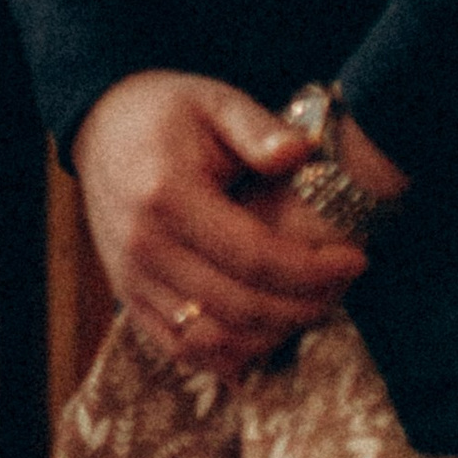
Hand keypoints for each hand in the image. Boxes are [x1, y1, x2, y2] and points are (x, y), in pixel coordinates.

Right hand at [72, 69, 365, 376]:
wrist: (101, 126)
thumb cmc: (167, 112)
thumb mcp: (215, 101)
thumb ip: (259, 129)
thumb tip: (300, 154)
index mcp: (167, 195)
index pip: (255, 257)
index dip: (313, 269)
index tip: (355, 260)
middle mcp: (143, 245)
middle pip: (239, 306)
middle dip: (303, 306)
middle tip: (342, 287)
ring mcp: (130, 276)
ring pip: (212, 338)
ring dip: (271, 335)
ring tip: (309, 307)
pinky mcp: (126, 294)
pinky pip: (179, 346)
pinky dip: (226, 355)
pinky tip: (264, 339)